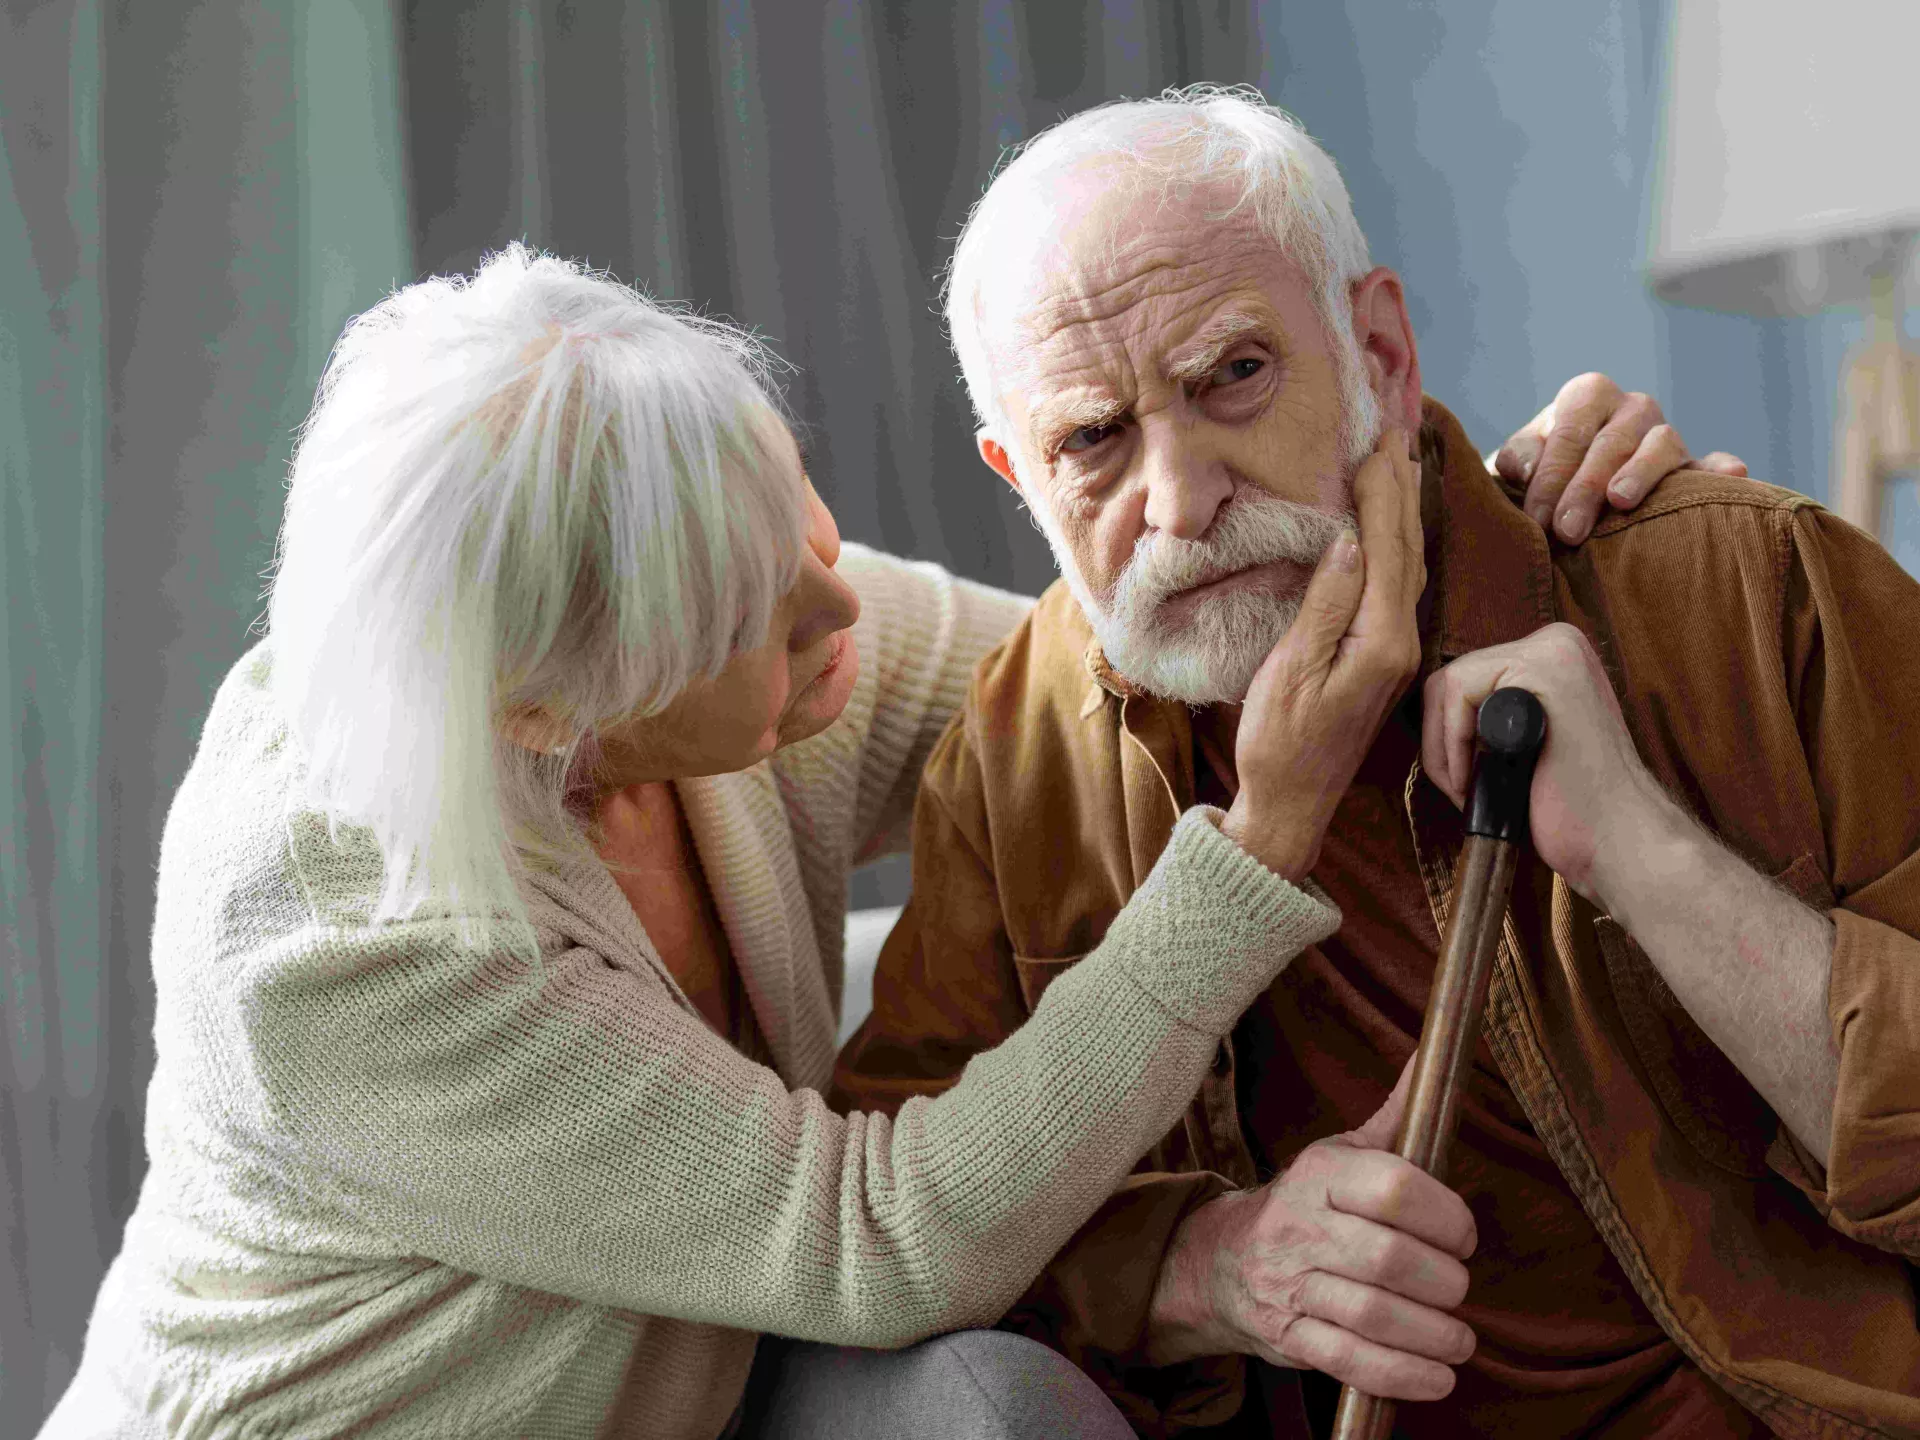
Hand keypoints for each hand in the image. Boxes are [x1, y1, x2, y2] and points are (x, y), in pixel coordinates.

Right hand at [1144, 1059, 1478, 1399]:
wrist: (1225, 1260)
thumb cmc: (1309, 1204)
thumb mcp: (1343, 1152)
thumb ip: (1399, 1114)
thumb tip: (1437, 1053)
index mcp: (1321, 1174)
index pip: (1392, 1188)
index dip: (1445, 1216)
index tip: (1463, 1235)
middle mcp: (1301, 1226)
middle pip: (1389, 1259)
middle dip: (1442, 1281)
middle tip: (1457, 1287)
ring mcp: (1290, 1285)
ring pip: (1372, 1315)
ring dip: (1432, 1334)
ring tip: (1459, 1338)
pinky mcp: (1289, 1337)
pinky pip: (1350, 1363)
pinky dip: (1404, 1375)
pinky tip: (1438, 1375)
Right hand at [1221, 429, 1424, 880]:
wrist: (1290, 806)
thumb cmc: (1279, 743)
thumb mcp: (1292, 671)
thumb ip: (1325, 606)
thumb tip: (1348, 542)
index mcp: (1380, 638)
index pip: (1388, 546)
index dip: (1382, 491)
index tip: (1374, 442)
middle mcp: (1398, 640)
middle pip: (1407, 547)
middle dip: (1399, 488)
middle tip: (1391, 434)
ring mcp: (1392, 650)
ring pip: (1406, 564)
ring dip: (1400, 510)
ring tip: (1394, 465)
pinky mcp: (1380, 658)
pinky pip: (1395, 585)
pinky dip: (1393, 544)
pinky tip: (1383, 529)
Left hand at [1420, 622, 1675, 906]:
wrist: (1621, 841)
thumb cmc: (1573, 809)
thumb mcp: (1526, 745)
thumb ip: (1492, 717)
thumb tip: (1431, 712)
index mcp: (1555, 656)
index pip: (1466, 679)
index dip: (1447, 735)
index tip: (1463, 779)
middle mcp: (1557, 641)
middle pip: (1451, 679)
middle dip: (1440, 741)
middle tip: (1461, 788)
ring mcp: (1553, 650)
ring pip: (1448, 685)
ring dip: (1442, 748)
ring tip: (1468, 789)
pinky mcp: (1543, 670)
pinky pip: (1458, 694)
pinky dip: (1452, 745)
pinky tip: (1475, 781)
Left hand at [1494, 373, 1749, 544]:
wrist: (1569, 486)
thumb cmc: (1540, 474)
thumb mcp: (1519, 461)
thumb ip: (1518, 457)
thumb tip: (1525, 469)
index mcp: (1587, 395)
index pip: (1570, 432)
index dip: (1551, 476)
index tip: (1537, 519)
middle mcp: (1632, 407)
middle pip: (1611, 442)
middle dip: (1586, 488)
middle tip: (1566, 531)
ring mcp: (1665, 435)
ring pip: (1660, 444)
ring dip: (1640, 473)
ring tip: (1621, 501)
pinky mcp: (1693, 467)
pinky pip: (1711, 465)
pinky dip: (1721, 469)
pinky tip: (1734, 475)